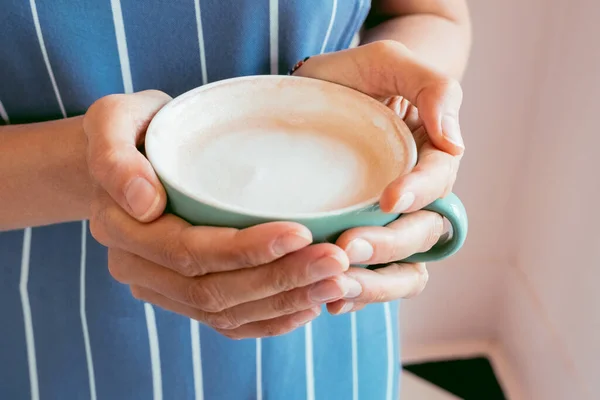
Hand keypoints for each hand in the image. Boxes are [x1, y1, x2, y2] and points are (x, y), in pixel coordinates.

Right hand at [84, 91, 359, 337]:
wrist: (128, 158)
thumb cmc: (133, 130)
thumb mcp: (114, 121)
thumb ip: (114, 156)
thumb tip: (145, 203)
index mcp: (121, 229)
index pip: (189, 251)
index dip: (246, 249)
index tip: (301, 233)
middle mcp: (137, 268)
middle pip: (213, 290)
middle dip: (280, 280)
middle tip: (336, 262)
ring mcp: (161, 288)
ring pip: (225, 312)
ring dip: (286, 303)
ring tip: (338, 285)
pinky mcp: (183, 295)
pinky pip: (226, 322)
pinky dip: (270, 321)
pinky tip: (309, 307)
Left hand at [294, 41, 463, 311]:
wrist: (329, 92)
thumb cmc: (362, 74)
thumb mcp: (393, 63)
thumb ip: (434, 88)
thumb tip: (455, 143)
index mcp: (431, 157)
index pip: (438, 182)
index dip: (419, 193)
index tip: (389, 199)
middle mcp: (418, 196)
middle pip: (421, 234)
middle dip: (389, 246)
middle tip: (346, 248)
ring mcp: (390, 222)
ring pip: (404, 268)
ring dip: (375, 283)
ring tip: (337, 289)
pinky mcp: (362, 237)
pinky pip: (372, 276)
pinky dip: (356, 292)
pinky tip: (330, 300)